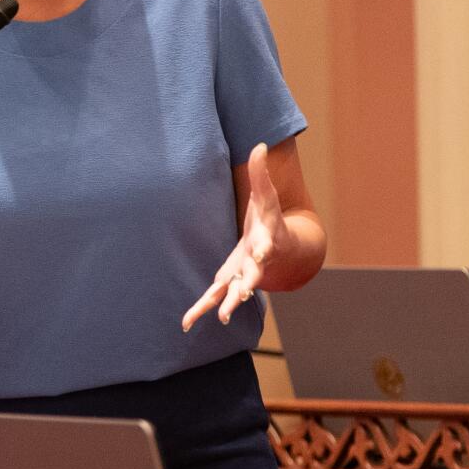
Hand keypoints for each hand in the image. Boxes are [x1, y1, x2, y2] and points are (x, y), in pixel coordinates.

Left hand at [183, 143, 287, 330]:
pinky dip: (201, 309)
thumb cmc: (271, 219)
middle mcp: (256, 263)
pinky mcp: (229, 281)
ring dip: (227, 304)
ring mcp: (243, 275)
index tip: (263, 252)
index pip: (267, 244)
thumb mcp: (267, 196)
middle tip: (243, 295)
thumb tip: (258, 145)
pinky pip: (214, 297)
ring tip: (221, 318)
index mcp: (266, 241)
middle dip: (248, 285)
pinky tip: (186, 323)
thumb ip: (261, 173)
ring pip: (234, 293)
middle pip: (254, 276)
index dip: (265, 247)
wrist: (282, 247)